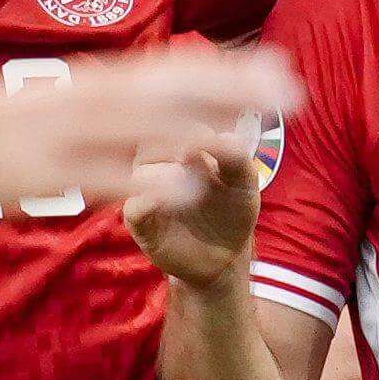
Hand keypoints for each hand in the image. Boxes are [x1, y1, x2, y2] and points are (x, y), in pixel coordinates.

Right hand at [0, 41, 291, 212]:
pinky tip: (188, 184)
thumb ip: (110, 94)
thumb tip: (156, 81)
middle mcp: (94, 100)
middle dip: (234, 92)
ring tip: (255, 137)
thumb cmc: (3, 120)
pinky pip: (109, 177)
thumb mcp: (64, 98)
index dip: (229, 68)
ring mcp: (74, 136)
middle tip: (292, 92)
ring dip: (201, 131)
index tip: (280, 65)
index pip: (175, 68)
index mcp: (98, 82)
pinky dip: (150, 178)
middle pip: (176, 92)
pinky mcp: (54, 174)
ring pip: (148, 130)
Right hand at [125, 140, 262, 292]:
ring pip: (142, 171)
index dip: (188, 126)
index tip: (205, 139)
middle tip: (191, 158)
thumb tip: (216, 136)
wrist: (223, 258)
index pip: (175, 121)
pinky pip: (133, 205)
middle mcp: (160, 163)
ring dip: (165, 176)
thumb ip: (236, 155)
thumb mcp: (245, 182)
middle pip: (150, 141)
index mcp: (184, 145)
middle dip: (172, 146)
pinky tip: (167, 202)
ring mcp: (147, 190)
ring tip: (187, 190)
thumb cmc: (233, 212)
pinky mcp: (139, 220)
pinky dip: (148, 201)